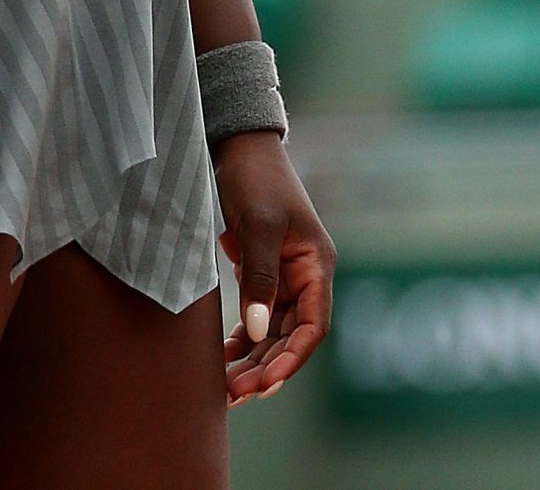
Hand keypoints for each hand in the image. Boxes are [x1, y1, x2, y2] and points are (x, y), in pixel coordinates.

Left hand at [212, 131, 336, 407]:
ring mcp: (283, 277)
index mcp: (316, 267)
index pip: (312, 326)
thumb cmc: (255, 178)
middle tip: (235, 393)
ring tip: (226, 389)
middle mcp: (304, 277)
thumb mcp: (258, 225)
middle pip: (290, 336)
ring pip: (272, 332)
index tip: (266, 382)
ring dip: (253, 359)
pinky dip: (243, 337)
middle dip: (266, 366)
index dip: (292, 358)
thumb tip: (260, 331)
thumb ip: (260, 278)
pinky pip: (256, 315)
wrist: (238, 145)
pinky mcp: (261, 273)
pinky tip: (223, 358)